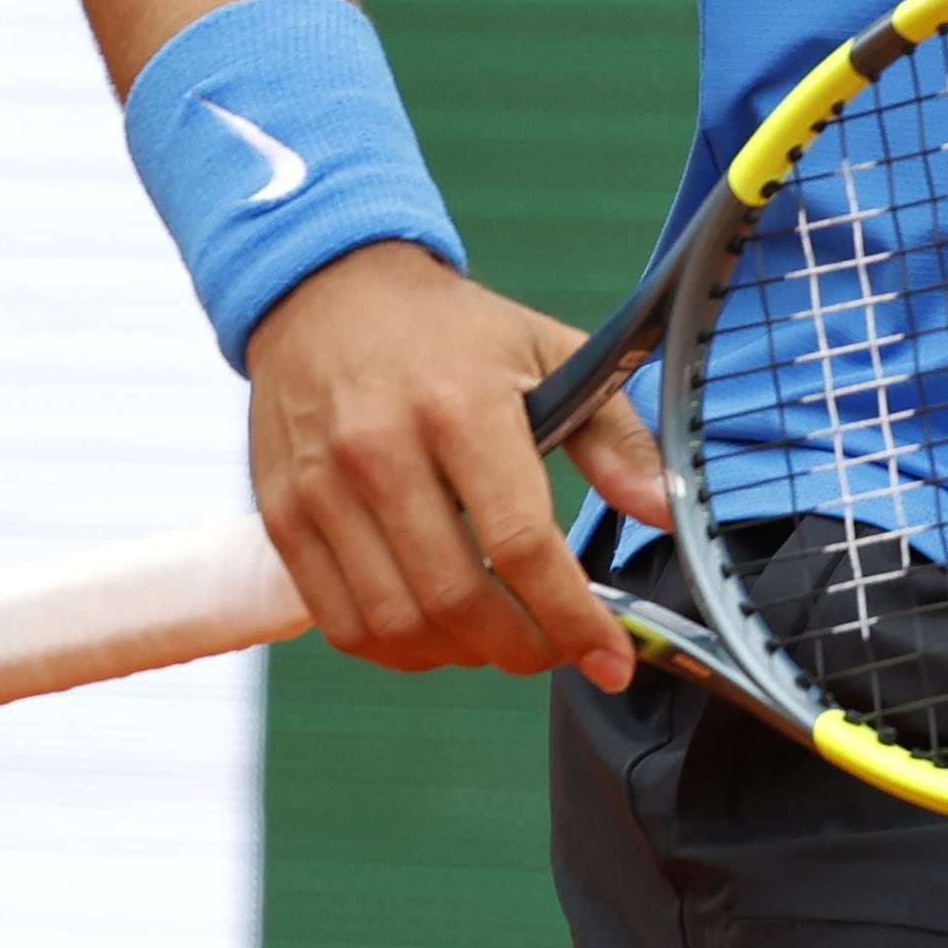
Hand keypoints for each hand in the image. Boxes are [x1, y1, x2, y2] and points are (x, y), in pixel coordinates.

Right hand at [240, 240, 671, 689]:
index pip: (521, 542)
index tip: (611, 657)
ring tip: (504, 638)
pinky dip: (398, 650)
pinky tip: (439, 632)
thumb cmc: (449, 331)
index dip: (572, 617)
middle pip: (457, 599)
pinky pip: (341, 622)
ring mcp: (322, 490)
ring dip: (463, 656)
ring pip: (397, 624)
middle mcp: (381, 451)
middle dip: (525, 648)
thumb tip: (662, 509)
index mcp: (460, 406)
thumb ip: (613, 436)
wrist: (328, 290)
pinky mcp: (284, 517)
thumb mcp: (547, 352)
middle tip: (562, 650)